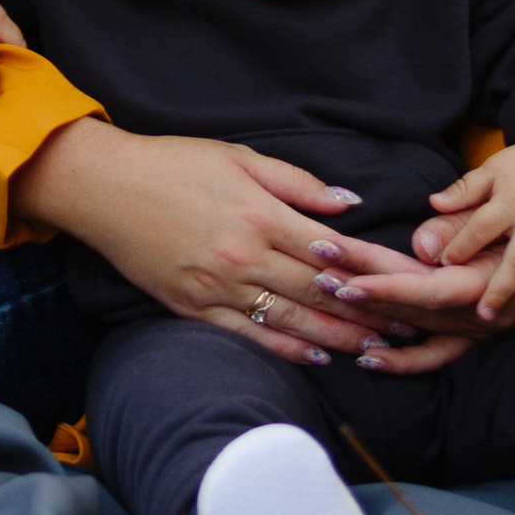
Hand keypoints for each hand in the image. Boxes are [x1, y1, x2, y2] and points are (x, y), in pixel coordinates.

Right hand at [10, 120, 465, 365]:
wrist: (103, 187)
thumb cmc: (173, 163)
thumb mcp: (238, 157)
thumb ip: (297, 184)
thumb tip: (350, 204)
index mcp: (259, 214)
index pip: (333, 251)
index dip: (376, 270)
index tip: (410, 283)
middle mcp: (243, 256)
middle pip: (320, 292)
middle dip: (368, 312)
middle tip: (409, 327)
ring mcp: (217, 286)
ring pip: (291, 319)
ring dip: (337, 337)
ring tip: (376, 350)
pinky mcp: (193, 307)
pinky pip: (248, 335)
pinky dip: (285, 348)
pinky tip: (315, 357)